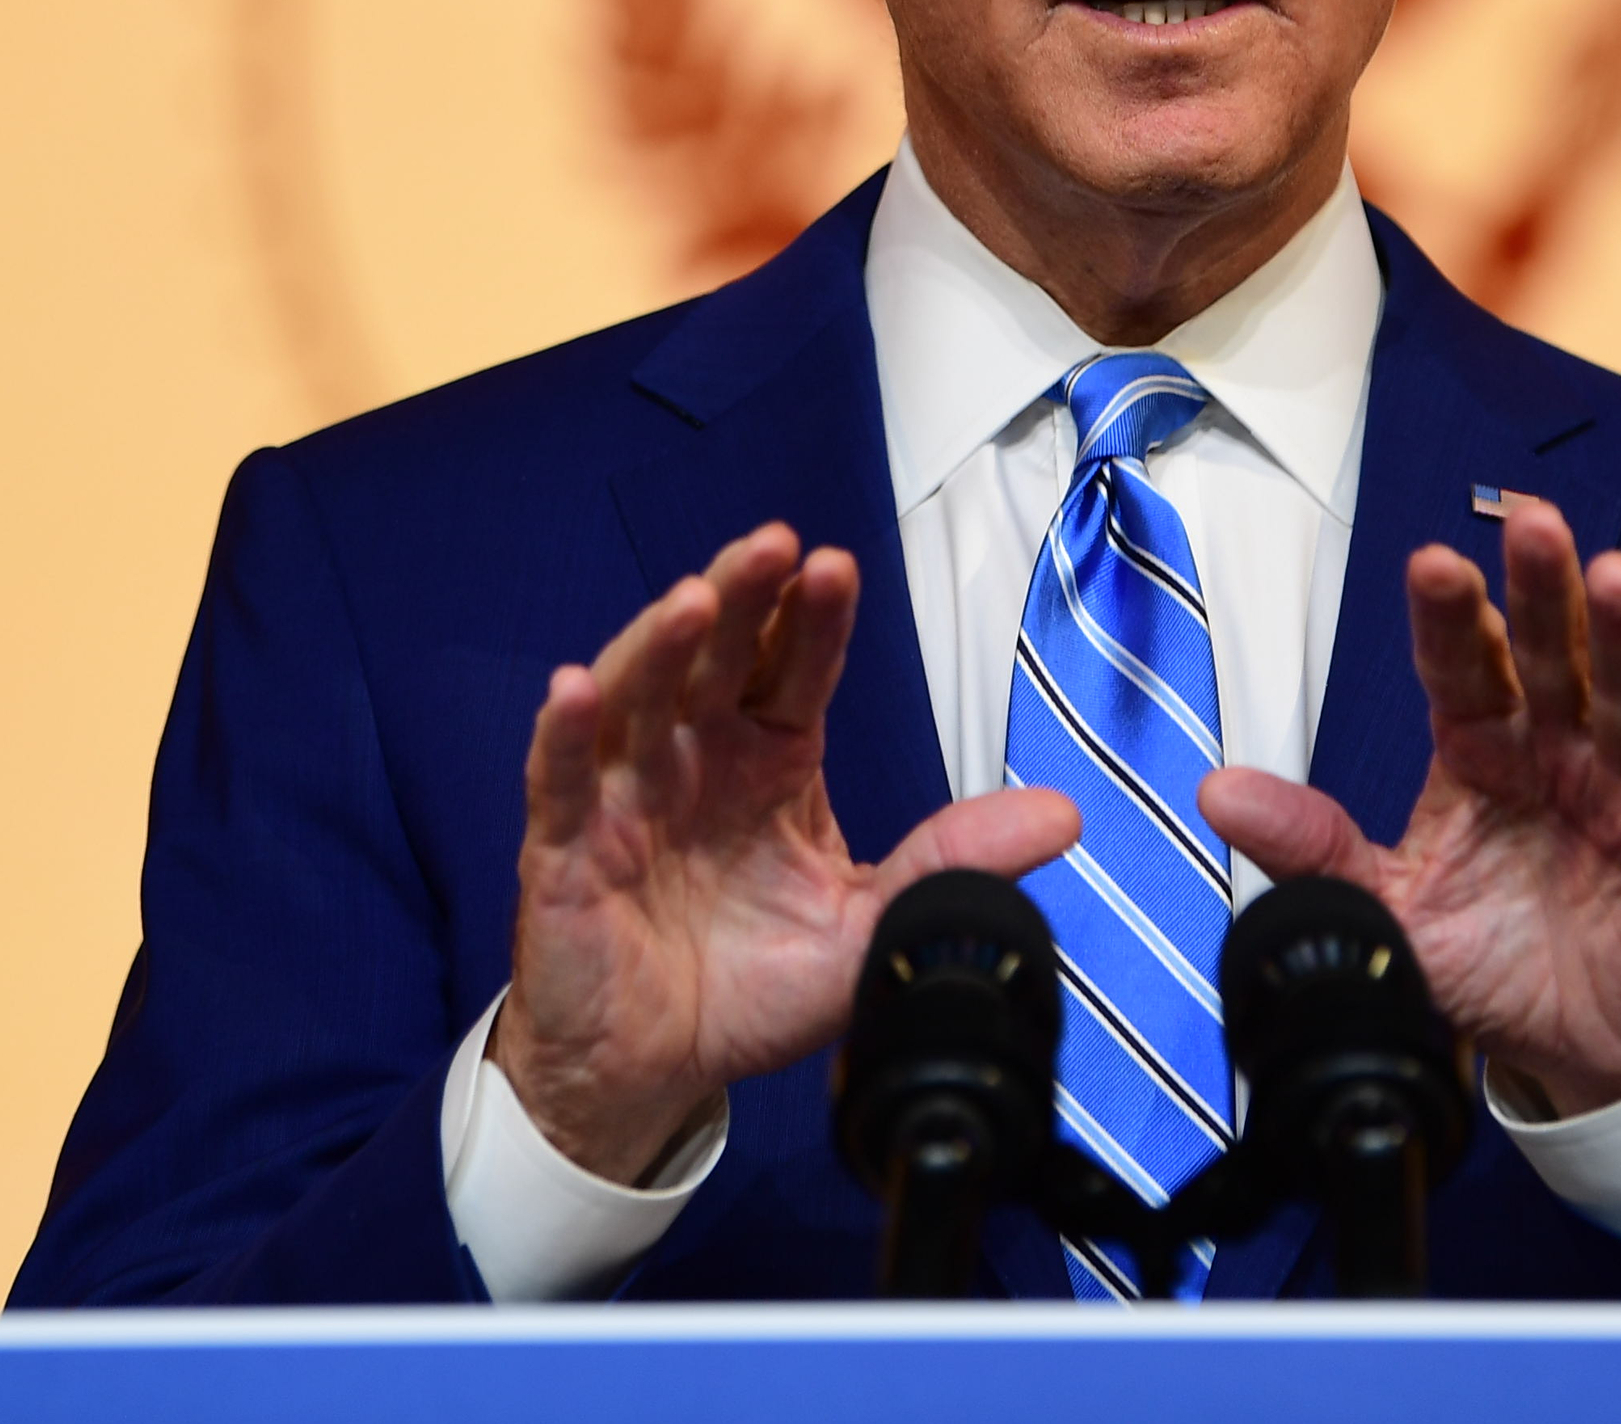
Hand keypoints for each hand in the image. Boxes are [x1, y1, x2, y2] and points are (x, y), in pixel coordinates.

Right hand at [491, 522, 1077, 1180]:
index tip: (838, 568)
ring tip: (695, 601)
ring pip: (636, 697)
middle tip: (774, 546)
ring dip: (659, 644)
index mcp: (770, 759)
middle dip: (743, 596)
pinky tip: (572, 691)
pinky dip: (561, 736)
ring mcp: (625, 796)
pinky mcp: (564, 850)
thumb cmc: (753, 986)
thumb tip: (1064, 813)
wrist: (658, 1075)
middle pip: (716, 656)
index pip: (795, 668)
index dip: (815, 619)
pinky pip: (556, 783)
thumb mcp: (869, 923)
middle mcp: (697, 756)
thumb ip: (952, 862)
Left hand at [1201, 502, 1620, 1116]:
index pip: (1462, 672)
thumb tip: (1216, 791)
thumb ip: (1314, 849)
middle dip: (1542, 593)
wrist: (1578, 1056)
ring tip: (1617, 577)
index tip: (1431, 566)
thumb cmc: (1489, 966)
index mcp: (1480, 755)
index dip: (1450, 621)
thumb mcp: (1391, 912)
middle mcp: (1555, 751)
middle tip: (1532, 525)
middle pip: (1549, 659)